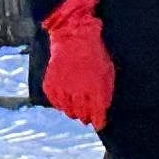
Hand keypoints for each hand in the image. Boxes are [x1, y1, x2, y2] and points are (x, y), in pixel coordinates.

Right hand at [41, 0, 116, 129]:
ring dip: (73, 112)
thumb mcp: (107, 70)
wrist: (73, 34)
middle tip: (87, 116)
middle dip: (86, 117)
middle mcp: (78, 91)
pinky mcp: (51, 83)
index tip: (100, 124)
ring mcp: (63, 88)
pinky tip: (64, 101)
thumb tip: (102, 107)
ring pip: (68, 110)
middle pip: (82, 114)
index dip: (99, 121)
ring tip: (76, 110)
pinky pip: (55, 101)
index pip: (97, 113)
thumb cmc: (94, 51)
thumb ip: (105, 91)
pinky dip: (60, 103)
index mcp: (95, 88)